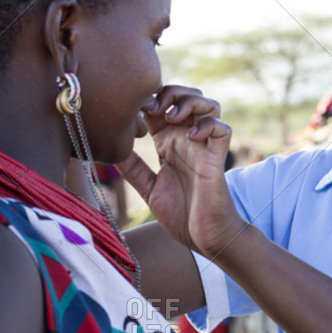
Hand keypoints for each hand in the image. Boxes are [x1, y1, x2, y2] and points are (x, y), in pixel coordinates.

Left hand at [116, 85, 243, 254]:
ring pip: (209, 105)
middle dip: (170, 92)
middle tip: (153, 107)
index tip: (133, 109)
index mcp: (169, 144)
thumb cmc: (181, 215)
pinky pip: (223, 129)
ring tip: (173, 116)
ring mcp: (204, 148)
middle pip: (187, 96)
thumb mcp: (148, 189)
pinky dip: (208, 125)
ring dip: (190, 102)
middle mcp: (187, 141)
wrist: (207, 240)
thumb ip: (133, 169)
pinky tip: (190, 137)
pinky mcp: (218, 159)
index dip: (149, 98)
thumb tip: (109, 150)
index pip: (162, 105)